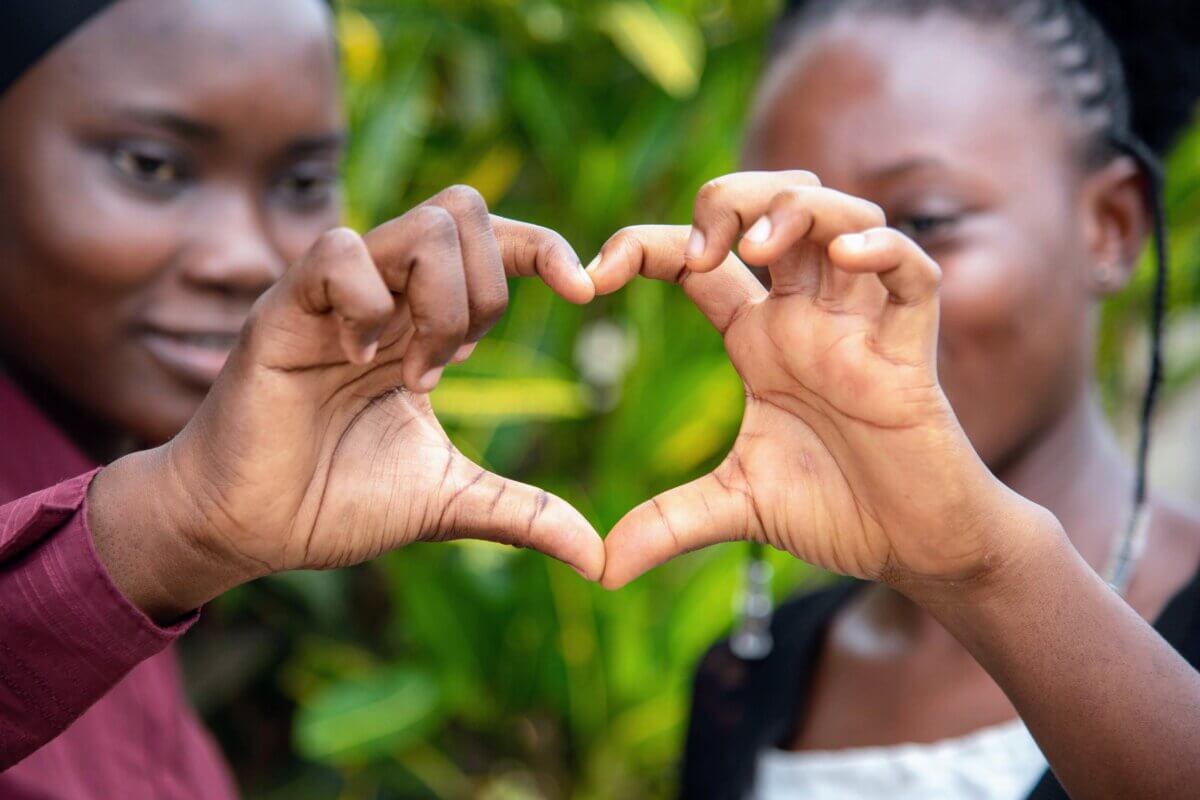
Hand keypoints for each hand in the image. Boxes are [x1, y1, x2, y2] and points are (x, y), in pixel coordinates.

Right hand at [91, 186, 603, 619]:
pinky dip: (369, 305)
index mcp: (420, 322)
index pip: (493, 242)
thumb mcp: (448, 501)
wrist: (246, 530)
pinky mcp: (283, 310)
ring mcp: (333, 295)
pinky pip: (339, 252)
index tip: (586, 293)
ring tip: (411, 373)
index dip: (546, 250)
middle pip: (465, 211)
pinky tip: (360, 361)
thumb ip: (523, 513)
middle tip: (454, 364)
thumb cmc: (334, 502)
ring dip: (440, 303)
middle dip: (488, 289)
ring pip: (420, 227)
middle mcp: (382, 294)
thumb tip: (599, 560)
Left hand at [592, 172, 1042, 589]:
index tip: (591, 277)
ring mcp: (861, 327)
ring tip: (758, 247)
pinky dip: (884, 250)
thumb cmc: (837, 513)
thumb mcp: (736, 508)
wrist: (914, 550)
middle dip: (729, 199)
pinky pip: (913, 274)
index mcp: (758, 339)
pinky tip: (847, 257)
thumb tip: (599, 570)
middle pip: (770, 206)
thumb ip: (667, 523)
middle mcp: (807, 318)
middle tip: (703, 248)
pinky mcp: (912, 350)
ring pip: (841, 218)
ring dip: (798, 210)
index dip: (643, 246)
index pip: (697, 260)